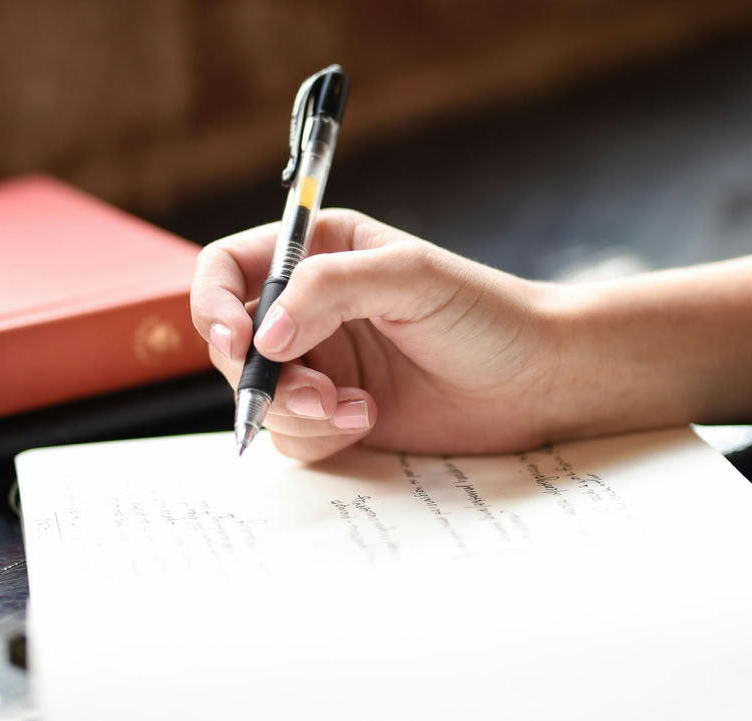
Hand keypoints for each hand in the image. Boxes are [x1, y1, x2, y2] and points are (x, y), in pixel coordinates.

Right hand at [190, 209, 564, 460]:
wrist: (538, 381)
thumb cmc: (486, 314)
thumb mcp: (410, 278)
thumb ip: (329, 289)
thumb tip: (262, 336)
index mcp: (319, 254)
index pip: (228, 270)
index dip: (214, 305)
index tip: (238, 341)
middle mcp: (309, 309)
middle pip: (233, 344)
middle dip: (263, 376)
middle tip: (315, 392)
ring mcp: (321, 365)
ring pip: (258, 397)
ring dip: (295, 411)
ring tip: (355, 409)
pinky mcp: (336, 415)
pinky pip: (291, 436)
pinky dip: (320, 436)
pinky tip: (368, 420)